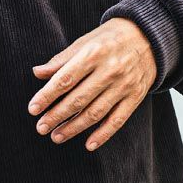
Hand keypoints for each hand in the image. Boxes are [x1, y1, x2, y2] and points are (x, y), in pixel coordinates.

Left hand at [28, 17, 155, 150]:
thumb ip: (61, 59)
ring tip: (56, 136)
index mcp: (93, 53)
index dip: (47, 96)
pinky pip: (117, 120)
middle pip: (78, 99)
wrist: (148, 36)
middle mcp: (110, 70)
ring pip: (95, 112)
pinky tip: (88, 145)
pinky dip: (103, 134)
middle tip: (41, 128)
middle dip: (57, 116)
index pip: (65, 79)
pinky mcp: (135, 96)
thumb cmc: (109, 39)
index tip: (33, 109)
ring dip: (74, 128)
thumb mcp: (85, 42)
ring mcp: (124, 85)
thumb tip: (37, 73)